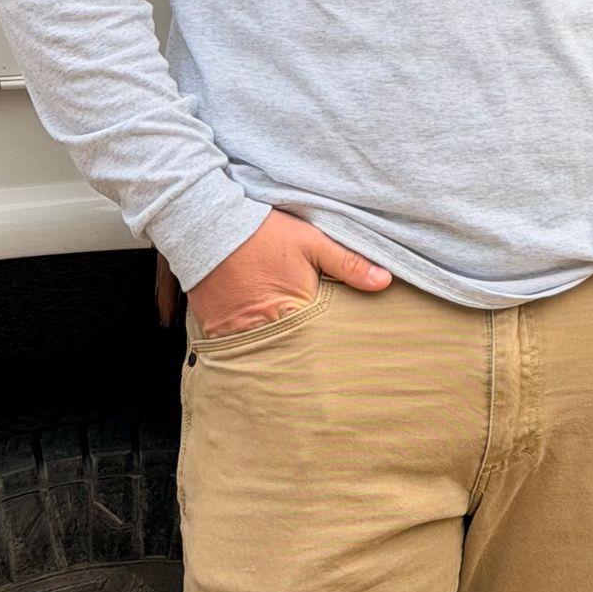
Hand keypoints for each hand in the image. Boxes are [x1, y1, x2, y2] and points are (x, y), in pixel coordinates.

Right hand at [188, 207, 391, 339]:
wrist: (208, 225)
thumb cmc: (264, 233)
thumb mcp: (312, 241)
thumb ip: (349, 263)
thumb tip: (384, 281)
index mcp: (292, 312)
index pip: (318, 343)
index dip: (329, 345)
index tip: (338, 349)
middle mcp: (261, 329)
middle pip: (289, 355)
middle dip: (302, 357)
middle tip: (316, 367)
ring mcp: (233, 334)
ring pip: (261, 355)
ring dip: (273, 352)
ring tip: (287, 356)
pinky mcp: (213, 331)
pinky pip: (233, 350)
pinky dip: (246, 347)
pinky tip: (257, 342)